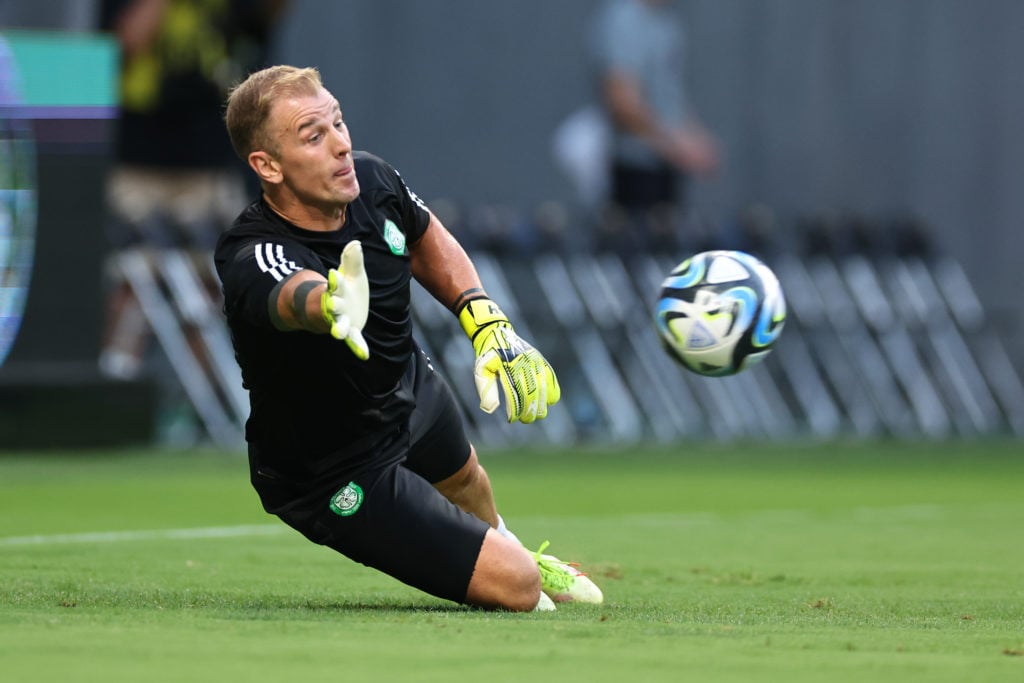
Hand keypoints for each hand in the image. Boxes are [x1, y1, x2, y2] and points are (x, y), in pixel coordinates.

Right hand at [320, 240, 369, 359]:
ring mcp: (341, 319)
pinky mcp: (350, 330)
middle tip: (331, 303)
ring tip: (337, 334)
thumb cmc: (345, 288)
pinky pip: (353, 340)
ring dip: (338, 329)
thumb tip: (356, 243)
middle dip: (332, 304)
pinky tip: (364, 355)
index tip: (334, 273)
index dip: (334, 279)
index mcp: (337, 289)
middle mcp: (336, 305)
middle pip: (333, 305)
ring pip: (337, 325)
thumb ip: (353, 260)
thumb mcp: (352, 273)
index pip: (335, 283)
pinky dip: (358, 347)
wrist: (340, 305)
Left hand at [458, 298, 560, 422]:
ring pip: (544, 387)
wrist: (496, 332)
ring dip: (542, 404)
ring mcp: (534, 361)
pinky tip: (549, 402)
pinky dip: (552, 390)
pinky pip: (551, 377)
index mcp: (508, 368)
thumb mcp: (481, 371)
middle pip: (532, 393)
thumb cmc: (487, 355)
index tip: (513, 420)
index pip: (515, 394)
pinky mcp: (540, 360)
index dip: (516, 410)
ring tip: (538, 415)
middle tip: (526, 420)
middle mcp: (523, 364)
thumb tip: (491, 409)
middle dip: (530, 410)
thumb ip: (486, 389)